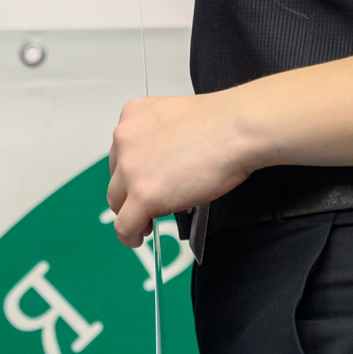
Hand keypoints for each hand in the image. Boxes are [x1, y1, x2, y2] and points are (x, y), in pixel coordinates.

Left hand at [104, 92, 254, 247]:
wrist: (236, 129)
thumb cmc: (221, 124)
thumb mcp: (176, 121)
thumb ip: (159, 141)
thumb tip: (161, 168)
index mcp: (133, 115)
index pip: (121, 153)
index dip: (132, 174)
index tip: (140, 184)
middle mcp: (125, 139)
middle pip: (116, 178)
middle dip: (129, 195)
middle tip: (144, 207)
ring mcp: (131, 168)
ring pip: (117, 203)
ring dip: (130, 215)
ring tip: (144, 225)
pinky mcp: (142, 194)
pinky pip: (125, 225)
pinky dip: (130, 236)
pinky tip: (138, 238)